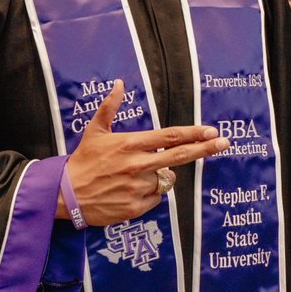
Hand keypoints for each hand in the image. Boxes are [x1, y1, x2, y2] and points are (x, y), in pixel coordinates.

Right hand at [59, 82, 229, 225]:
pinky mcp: (135, 207)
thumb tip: (120, 84)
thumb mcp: (95, 131)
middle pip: (179, 156)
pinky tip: (130, 190)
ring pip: (166, 179)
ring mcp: (138, 187)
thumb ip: (110, 107)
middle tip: (225, 143)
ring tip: (134, 175)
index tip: (212, 131)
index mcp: (130, 145)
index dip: (193, 133)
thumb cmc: (83, 161)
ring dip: (160, 175)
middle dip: (205, 149)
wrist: (65, 195)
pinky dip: (150, 193)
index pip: (169, 137)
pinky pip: (155, 198)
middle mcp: (138, 165)